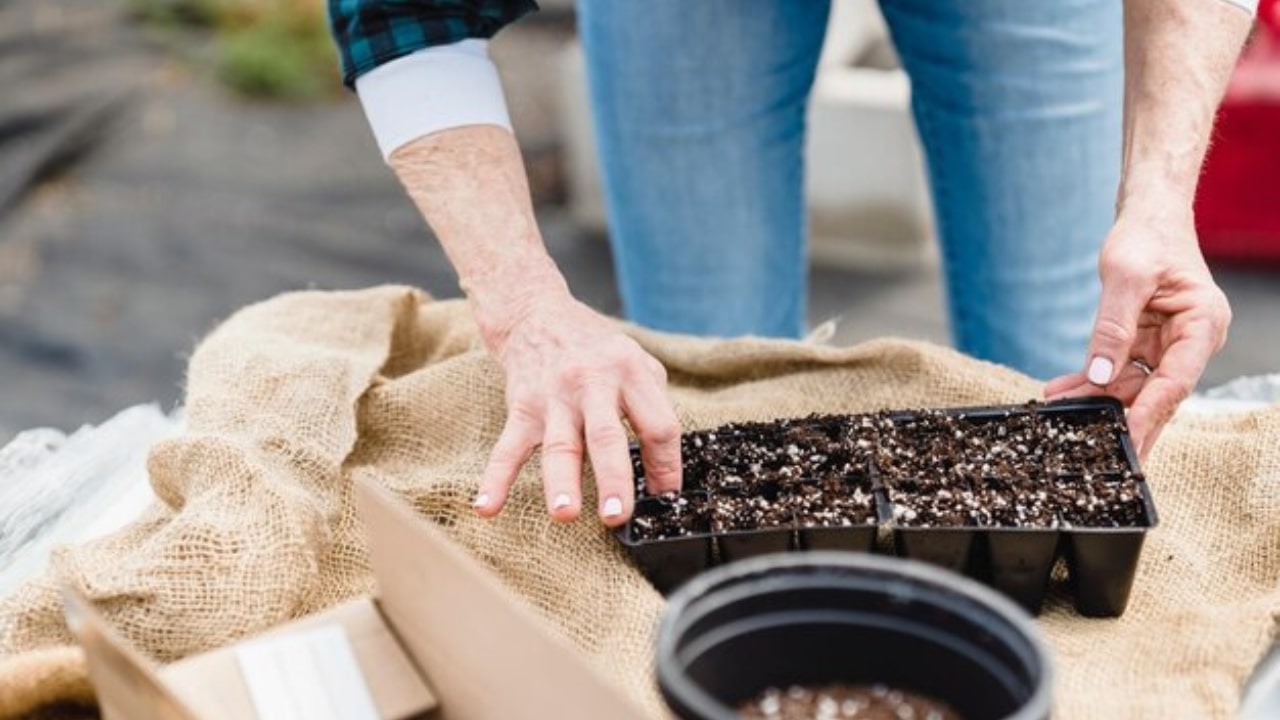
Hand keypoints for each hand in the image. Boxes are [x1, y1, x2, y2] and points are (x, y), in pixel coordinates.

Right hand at [472, 289, 682, 525]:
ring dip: (561, 482)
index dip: (666, 466)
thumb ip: (653, 407)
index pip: (658, 426)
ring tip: (565, 514)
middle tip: (617, 515)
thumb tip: (664, 472)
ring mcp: (554, 398)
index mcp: (630, 373)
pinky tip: (487, 507)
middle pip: (606, 437)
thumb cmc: (596, 349)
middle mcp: (592, 384)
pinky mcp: (522, 408)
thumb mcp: (637, 362)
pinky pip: (507, 448)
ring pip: (559, 445)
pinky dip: (495, 479)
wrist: (536, 314)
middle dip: (613, 478)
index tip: (665, 497)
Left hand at [1045, 210, 1230, 458]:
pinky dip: (1089, 381)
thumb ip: (1112, 326)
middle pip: (1157, 393)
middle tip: (1100, 455)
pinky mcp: (1144, 343)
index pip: (1176, 381)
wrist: (1148, 219)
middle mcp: (1189, 341)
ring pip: (1131, 386)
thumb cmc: (1146, 238)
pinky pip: (1117, 370)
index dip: (1151, 413)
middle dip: (1124, 421)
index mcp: (1201, 325)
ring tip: (1058, 411)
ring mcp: (1166, 345)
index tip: (1130, 440)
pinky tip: (1059, 391)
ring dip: (1095, 400)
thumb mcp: (1126, 275)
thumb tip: (1099, 375)